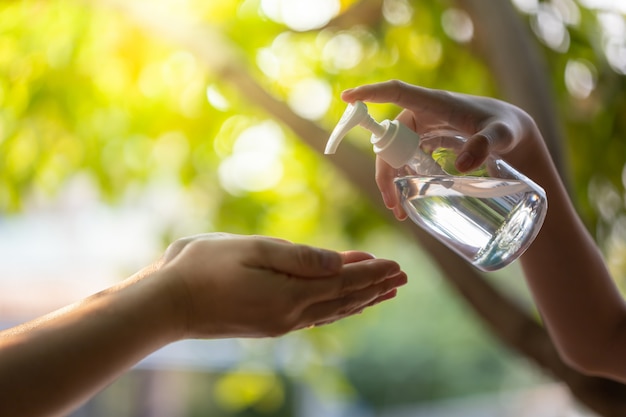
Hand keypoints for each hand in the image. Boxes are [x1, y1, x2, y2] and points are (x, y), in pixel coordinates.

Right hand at [155, 233, 406, 338]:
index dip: (372, 272)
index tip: (397, 265)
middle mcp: (290, 316)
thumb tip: (338, 262)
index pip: (343, 282)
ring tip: (382, 294)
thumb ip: (299, 257)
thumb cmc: (202, 268)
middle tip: (401, 279)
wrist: (167, 304)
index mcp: (289, 295)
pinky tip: (341, 306)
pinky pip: (315, 316)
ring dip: (360, 300)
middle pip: (344, 300)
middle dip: (374, 288)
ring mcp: (279, 324)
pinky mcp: (268, 325)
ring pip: (332, 311)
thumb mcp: (252, 250)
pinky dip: (336, 308)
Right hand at [341, 80, 544, 219]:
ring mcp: (423, 130)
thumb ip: (485, 145)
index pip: (396, 92)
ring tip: (399, 210)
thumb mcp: (501, 135)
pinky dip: (403, 179)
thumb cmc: (507, 127)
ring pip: (395, 153)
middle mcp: (423, 115)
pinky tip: (409, 200)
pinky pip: (406, 159)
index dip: (370, 93)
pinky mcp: (427, 143)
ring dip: (391, 180)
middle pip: (390, 139)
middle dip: (384, 170)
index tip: (347, 98)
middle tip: (392, 203)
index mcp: (434, 103)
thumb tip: (461, 166)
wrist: (514, 135)